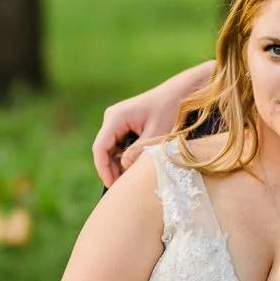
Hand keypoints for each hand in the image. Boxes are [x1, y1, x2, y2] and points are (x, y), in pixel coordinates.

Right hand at [91, 62, 212, 186]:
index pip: (100, 147)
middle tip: (121, 187)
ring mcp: (117, 121)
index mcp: (116, 117)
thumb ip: (139, 151)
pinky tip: (133, 167)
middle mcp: (112, 118)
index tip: (111, 186)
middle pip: (103, 149)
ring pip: (111, 149)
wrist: (179, 93)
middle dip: (111, 169)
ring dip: (118, 164)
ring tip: (129, 179)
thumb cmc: (170, 110)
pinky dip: (124, 157)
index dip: (103, 168)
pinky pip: (119, 144)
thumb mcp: (157, 134)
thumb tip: (123, 167)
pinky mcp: (124, 125)